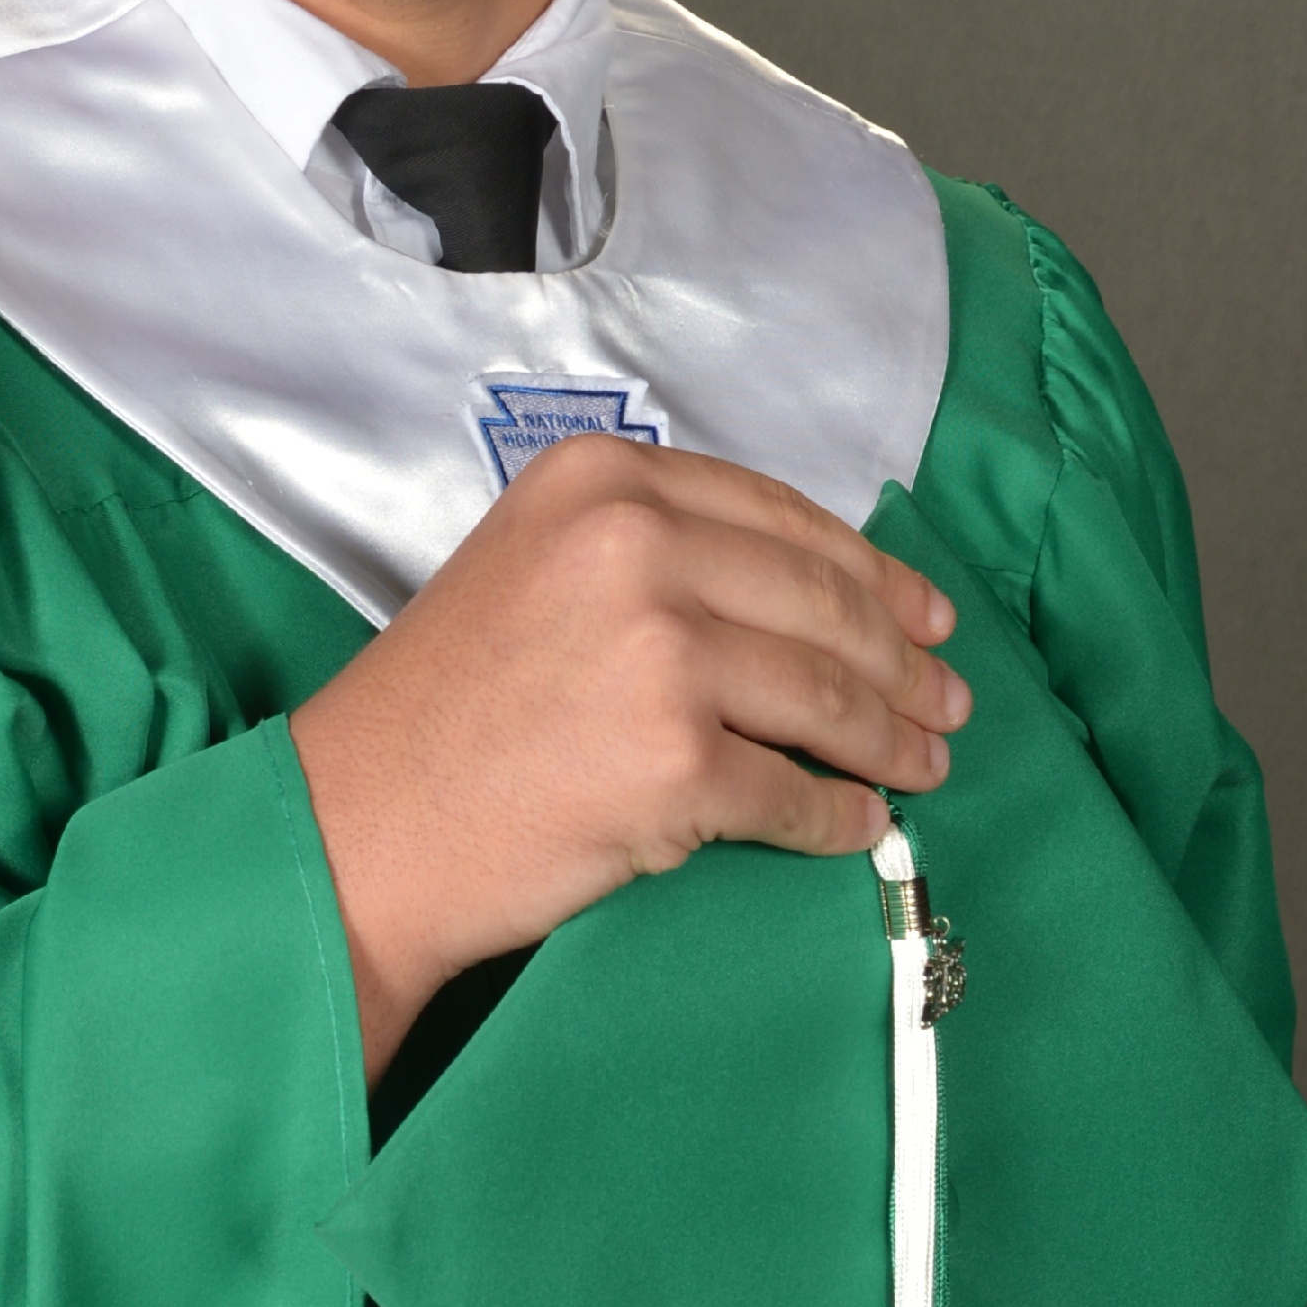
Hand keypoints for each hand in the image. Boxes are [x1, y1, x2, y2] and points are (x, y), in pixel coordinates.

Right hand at [289, 433, 968, 1080]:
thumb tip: (815, 595)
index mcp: (604, 481)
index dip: (872, 570)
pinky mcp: (676, 762)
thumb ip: (656, 553)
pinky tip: (860, 825)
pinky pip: (798, 793)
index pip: (783, 517)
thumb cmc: (440, 711)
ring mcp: (659, 653)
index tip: (925, 612)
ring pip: (827, 696)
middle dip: (902, 661)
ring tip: (926, 762)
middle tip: (948, 700)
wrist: (358, 825)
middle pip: (822, 602)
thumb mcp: (537, 567)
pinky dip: (842, 816)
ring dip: (892, 739)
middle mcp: (634, 546)